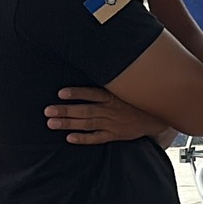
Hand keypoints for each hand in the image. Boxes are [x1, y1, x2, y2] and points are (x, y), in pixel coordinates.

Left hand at [44, 86, 169, 144]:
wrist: (155, 118)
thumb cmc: (135, 100)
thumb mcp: (125, 88)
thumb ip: (110, 81)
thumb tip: (91, 65)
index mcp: (112, 97)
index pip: (92, 94)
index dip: (77, 93)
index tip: (60, 93)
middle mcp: (111, 110)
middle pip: (85, 110)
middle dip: (65, 111)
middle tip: (47, 111)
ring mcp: (112, 123)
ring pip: (87, 123)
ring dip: (69, 123)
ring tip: (51, 123)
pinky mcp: (115, 135)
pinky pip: (97, 138)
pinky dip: (84, 138)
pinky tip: (70, 138)